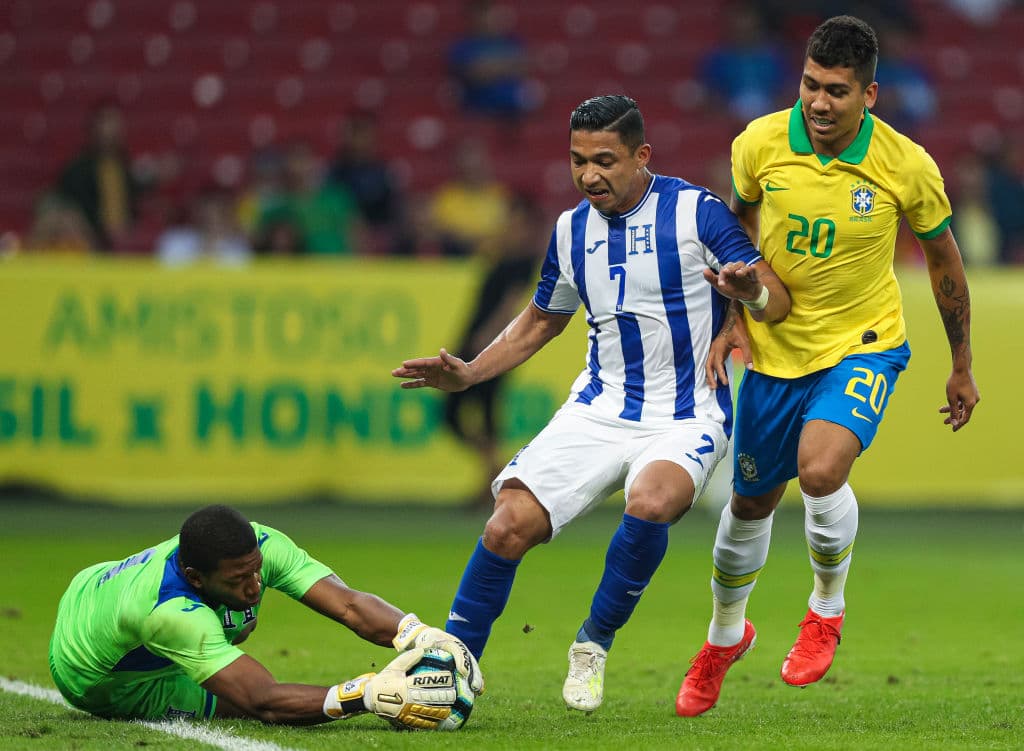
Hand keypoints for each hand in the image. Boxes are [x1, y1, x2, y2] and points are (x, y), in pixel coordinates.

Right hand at [324, 649, 454, 728]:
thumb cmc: (384, 680)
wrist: (369, 699)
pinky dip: (431, 722)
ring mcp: (406, 712)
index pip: (427, 683)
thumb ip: (409, 658)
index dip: (440, 682)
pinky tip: (440, 721)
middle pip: (430, 699)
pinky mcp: (405, 720)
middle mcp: (407, 700)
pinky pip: (421, 723)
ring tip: (451, 709)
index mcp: (406, 686)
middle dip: (444, 697)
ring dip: (440, 711)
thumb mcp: (395, 667)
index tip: (451, 679)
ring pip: (427, 713)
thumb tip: (423, 650)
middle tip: (456, 695)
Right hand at [392, 348, 473, 392]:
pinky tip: (402, 385)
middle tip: (393, 372)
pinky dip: (412, 385)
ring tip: (394, 374)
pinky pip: (420, 383)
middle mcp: (431, 368)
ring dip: (405, 376)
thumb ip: (448, 358)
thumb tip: (442, 350)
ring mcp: (431, 375)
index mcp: (436, 362)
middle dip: (405, 371)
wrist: (467, 377)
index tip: (403, 364)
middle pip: (416, 369)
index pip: (422, 363)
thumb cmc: (463, 369)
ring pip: (415, 375)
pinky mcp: (433, 382)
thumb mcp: (456, 364)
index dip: (413, 364)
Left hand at [393, 614, 484, 694]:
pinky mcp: (460, 662)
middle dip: (474, 673)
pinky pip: (469, 670)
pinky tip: (476, 692)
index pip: (457, 649)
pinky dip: (472, 680)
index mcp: (449, 641)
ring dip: (476, 678)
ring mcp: (460, 654)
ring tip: (478, 691)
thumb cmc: (423, 641)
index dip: (461, 661)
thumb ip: (421, 648)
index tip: (463, 673)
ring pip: (471, 666)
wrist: (424, 637)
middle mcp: (458, 647)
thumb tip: (421, 652)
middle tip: (476, 687)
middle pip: (469, 660)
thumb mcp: (421, 642)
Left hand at [702, 262, 761, 302]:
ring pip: (744, 267)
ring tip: (738, 273)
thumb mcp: (721, 286)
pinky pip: (754, 272)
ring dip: (741, 269)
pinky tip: (752, 267)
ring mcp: (746, 272)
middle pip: (734, 265)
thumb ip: (712, 279)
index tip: (720, 284)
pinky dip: (753, 269)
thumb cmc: (733, 289)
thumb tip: (704, 270)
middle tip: (726, 272)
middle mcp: (738, 269)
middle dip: (730, 269)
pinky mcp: (755, 277)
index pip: (725, 269)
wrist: (747, 296)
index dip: (722, 276)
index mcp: (729, 270)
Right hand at [705, 307, 751, 388]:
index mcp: (719, 348)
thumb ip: (747, 355)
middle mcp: (713, 349)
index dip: (721, 374)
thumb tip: (750, 368)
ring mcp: (713, 349)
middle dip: (710, 377)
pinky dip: (711, 369)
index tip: (725, 383)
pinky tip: (715, 374)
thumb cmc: (738, 328)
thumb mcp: (744, 341)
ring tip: (712, 385)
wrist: (732, 317)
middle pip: (708, 366)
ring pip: (708, 364)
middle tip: (714, 388)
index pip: (718, 364)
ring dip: (709, 374)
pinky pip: (711, 361)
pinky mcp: (715, 348)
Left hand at [939, 368, 979, 431]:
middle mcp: (975, 401)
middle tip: (944, 422)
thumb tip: (954, 423)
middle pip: (964, 413)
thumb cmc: (955, 383)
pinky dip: (956, 403)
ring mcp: (974, 396)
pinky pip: (964, 401)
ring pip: (963, 406)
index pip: (965, 418)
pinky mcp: (971, 392)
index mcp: (971, 404)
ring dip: (952, 409)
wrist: (961, 368)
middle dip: (954, 417)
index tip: (952, 429)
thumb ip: (953, 411)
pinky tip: (947, 403)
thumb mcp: (951, 398)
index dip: (958, 424)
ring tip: (940, 411)